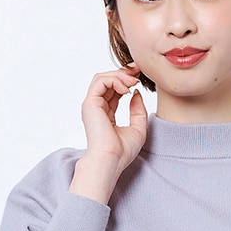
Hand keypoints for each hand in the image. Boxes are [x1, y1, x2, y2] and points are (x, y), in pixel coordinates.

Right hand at [75, 63, 147, 185]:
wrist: (110, 160)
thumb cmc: (122, 151)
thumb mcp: (138, 128)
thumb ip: (138, 110)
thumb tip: (136, 92)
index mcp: (106, 114)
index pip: (115, 91)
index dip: (127, 80)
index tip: (140, 76)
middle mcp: (97, 108)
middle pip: (108, 81)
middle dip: (124, 73)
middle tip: (138, 70)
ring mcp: (92, 105)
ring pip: (103, 78)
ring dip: (120, 75)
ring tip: (133, 81)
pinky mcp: (90, 103)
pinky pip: (100, 81)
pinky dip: (114, 80)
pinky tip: (126, 88)